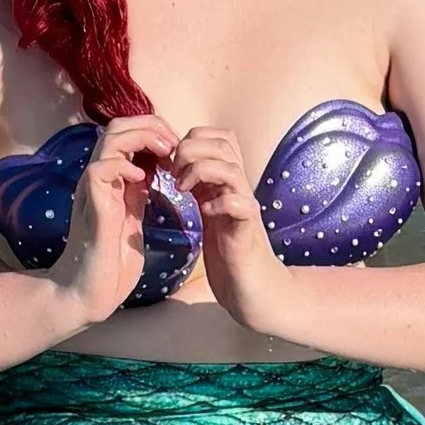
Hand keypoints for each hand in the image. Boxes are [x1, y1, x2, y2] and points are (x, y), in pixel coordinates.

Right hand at [50, 114, 181, 328]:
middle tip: (174, 143)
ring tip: (165, 152)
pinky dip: (124, 165)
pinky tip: (143, 178)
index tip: (177, 146)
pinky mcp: (92, 205)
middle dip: (150, 126)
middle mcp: (99, 178)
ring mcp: (92, 189)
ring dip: (142, 138)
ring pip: (110, 139)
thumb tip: (155, 170)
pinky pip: (101, 168)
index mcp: (111, 180)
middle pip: (117, 126)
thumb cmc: (110, 261)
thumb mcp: (132, 217)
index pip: (126, 134)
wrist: (89, 291)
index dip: (153, 130)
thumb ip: (138, 192)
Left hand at [173, 125, 301, 336]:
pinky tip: (205, 213)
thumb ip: (197, 185)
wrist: (253, 289)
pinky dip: (219, 203)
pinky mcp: (247, 230)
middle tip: (173, 175)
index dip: (190, 139)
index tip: (170, 163)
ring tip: (183, 190)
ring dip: (200, 171)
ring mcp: (245, 207)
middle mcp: (239, 188)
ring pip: (230, 167)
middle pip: (223, 143)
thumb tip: (171, 164)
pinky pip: (238, 204)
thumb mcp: (207, 209)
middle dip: (190, 150)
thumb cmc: (229, 252)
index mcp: (227, 181)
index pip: (216, 136)